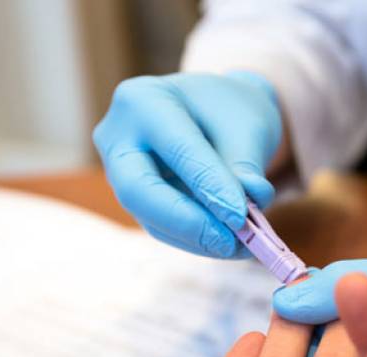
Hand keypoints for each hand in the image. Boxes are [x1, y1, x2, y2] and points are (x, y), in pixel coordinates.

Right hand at [94, 72, 281, 257]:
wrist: (218, 113)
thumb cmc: (231, 111)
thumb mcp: (247, 127)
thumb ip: (243, 169)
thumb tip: (242, 216)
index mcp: (143, 100)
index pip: (177, 149)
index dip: (209, 186)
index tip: (241, 216)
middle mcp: (119, 136)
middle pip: (138, 189)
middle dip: (185, 221)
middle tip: (228, 241)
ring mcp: (120, 171)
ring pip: (149, 217)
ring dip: (197, 238)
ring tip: (240, 246)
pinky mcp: (136, 200)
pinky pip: (160, 227)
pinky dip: (196, 240)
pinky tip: (227, 245)